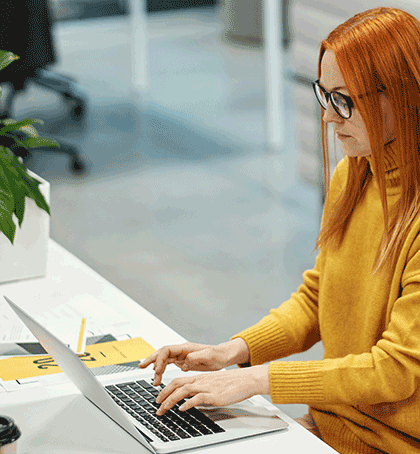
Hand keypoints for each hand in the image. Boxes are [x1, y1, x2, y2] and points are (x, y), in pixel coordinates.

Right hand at [139, 339, 248, 385]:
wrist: (224, 356)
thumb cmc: (218, 355)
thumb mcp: (209, 355)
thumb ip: (197, 357)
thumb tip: (185, 361)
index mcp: (186, 348)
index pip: (167, 350)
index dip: (160, 359)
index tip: (157, 370)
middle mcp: (182, 350)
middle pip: (162, 352)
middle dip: (151, 359)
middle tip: (142, 367)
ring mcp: (182, 355)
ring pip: (164, 359)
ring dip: (157, 367)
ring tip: (153, 379)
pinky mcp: (183, 361)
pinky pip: (169, 364)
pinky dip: (162, 369)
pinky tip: (160, 376)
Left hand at [155, 365, 269, 414]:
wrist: (245, 380)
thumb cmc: (231, 383)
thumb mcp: (212, 384)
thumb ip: (201, 389)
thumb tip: (191, 398)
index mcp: (200, 378)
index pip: (178, 380)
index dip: (166, 388)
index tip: (159, 397)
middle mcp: (200, 381)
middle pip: (177, 384)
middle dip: (164, 395)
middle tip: (156, 405)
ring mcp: (206, 387)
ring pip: (183, 390)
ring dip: (171, 400)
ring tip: (164, 409)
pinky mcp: (213, 394)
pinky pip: (197, 398)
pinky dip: (187, 403)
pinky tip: (182, 409)